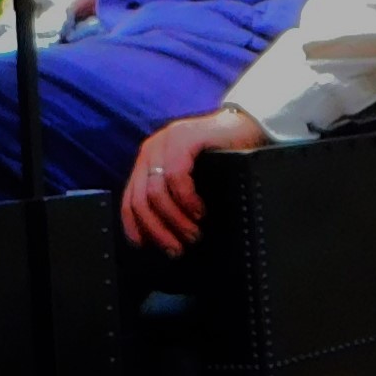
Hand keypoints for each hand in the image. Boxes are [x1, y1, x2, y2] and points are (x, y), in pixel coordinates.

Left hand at [120, 107, 266, 254]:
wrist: (246, 127)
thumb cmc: (220, 157)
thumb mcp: (189, 177)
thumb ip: (171, 196)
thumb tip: (164, 233)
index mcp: (148, 161)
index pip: (129, 199)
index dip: (134, 226)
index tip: (145, 246)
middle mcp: (151, 150)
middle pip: (140, 200)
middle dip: (158, 230)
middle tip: (177, 248)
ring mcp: (165, 142)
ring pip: (155, 193)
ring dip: (174, 220)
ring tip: (193, 233)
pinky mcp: (184, 138)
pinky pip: (176, 177)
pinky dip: (186, 199)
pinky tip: (199, 211)